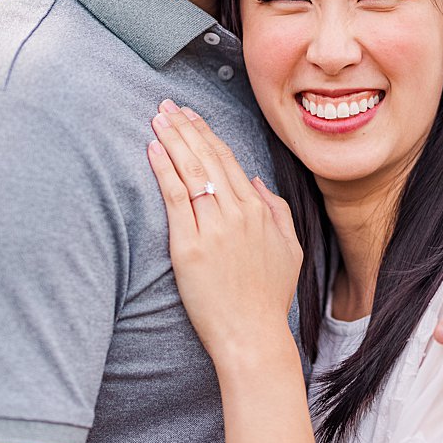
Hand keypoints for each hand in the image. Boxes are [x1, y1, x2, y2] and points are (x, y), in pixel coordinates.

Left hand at [146, 101, 300, 365]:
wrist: (252, 336)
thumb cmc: (268, 299)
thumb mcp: (289, 249)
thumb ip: (277, 211)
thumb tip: (254, 182)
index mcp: (259, 211)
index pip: (228, 161)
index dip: (207, 135)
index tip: (191, 116)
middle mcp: (237, 213)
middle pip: (207, 158)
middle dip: (185, 127)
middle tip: (166, 105)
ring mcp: (214, 228)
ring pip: (191, 171)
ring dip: (173, 139)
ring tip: (157, 118)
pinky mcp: (189, 245)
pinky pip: (175, 198)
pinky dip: (164, 169)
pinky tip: (153, 149)